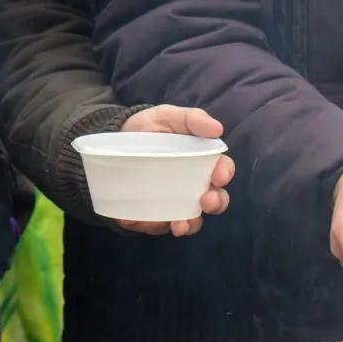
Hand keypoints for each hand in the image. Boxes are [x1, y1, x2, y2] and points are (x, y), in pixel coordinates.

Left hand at [117, 105, 234, 236]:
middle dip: (215, 204)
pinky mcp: (153, 213)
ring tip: (179, 225)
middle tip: (207, 201)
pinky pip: (155, 225)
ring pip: (189, 220)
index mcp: (203, 163)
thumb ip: (192, 119)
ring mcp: (174, 202)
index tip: (219, 175)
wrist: (117, 137)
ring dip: (188, 225)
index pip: (222, 171)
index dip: (224, 174)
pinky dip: (149, 225)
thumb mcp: (170, 116)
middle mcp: (194, 186)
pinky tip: (138, 220)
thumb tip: (217, 128)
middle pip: (214, 201)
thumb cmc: (152, 127)